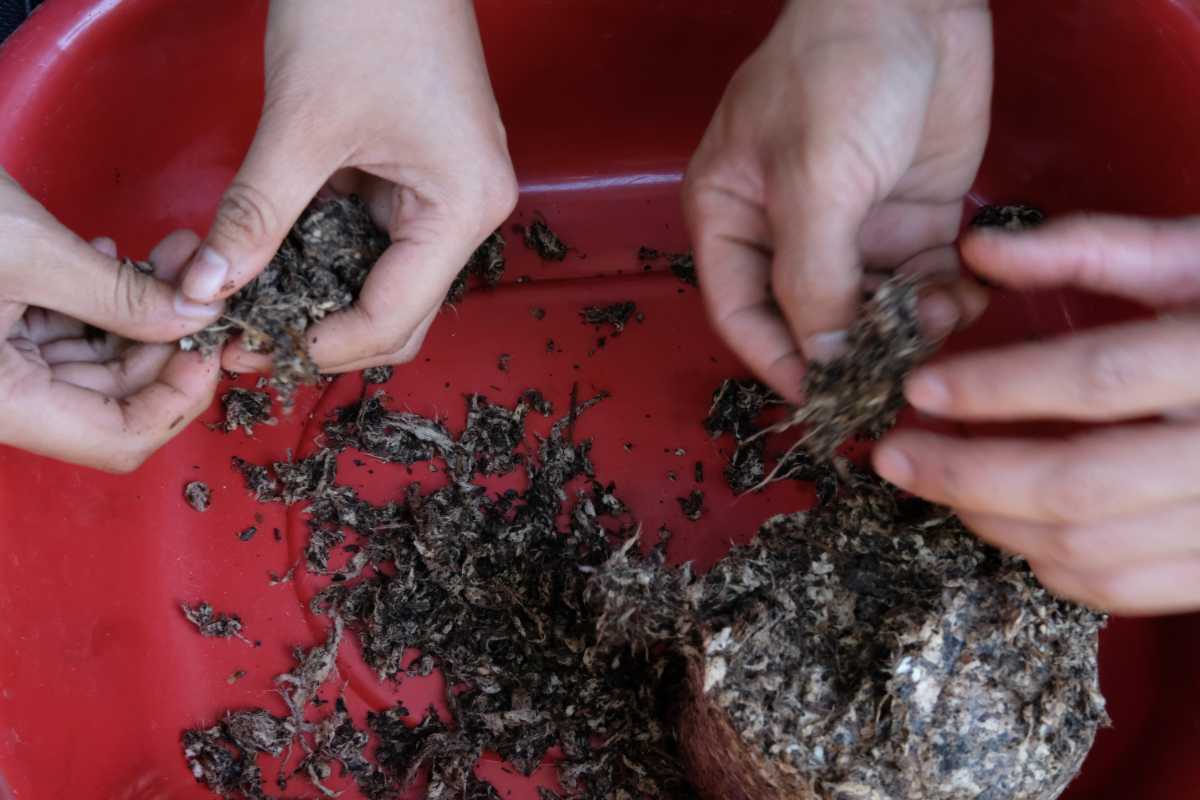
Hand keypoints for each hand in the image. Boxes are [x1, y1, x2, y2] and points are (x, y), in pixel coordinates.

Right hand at [0, 169, 221, 471]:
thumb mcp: (26, 249)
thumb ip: (118, 294)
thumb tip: (195, 318)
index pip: (117, 439)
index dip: (178, 399)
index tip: (209, 343)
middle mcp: (0, 393)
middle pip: (116, 400)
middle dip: (168, 345)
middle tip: (204, 286)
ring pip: (97, 361)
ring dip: (144, 314)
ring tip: (173, 255)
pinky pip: (67, 331)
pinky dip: (103, 299)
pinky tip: (121, 255)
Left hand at [178, 0, 517, 374]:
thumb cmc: (363, 11)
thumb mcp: (301, 124)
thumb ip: (256, 215)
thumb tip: (208, 288)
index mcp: (464, 206)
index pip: (396, 315)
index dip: (326, 346)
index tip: (255, 349)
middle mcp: (469, 210)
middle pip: (400, 311)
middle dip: (325, 333)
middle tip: (248, 339)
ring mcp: (446, 192)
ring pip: (382, 278)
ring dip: (320, 297)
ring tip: (250, 301)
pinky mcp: (418, 173)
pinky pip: (372, 237)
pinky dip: (324, 253)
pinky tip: (273, 255)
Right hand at [683, 0, 991, 399]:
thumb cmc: (837, 74)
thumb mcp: (813, 179)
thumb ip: (812, 277)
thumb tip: (821, 361)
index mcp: (731, 219)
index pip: (743, 315)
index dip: (778, 362)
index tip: (825, 398)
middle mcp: (785, 234)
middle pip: (810, 321)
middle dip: (852, 350)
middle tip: (899, 372)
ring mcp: (852, 228)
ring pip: (872, 310)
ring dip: (907, 328)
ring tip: (941, 318)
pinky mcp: (910, 218)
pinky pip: (923, 282)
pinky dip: (944, 298)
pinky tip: (968, 293)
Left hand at [874, 214, 1199, 614]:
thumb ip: (1093, 247)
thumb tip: (979, 249)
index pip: (1098, 381)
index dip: (998, 388)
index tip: (917, 388)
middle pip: (1080, 485)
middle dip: (967, 475)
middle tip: (893, 457)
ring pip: (1093, 549)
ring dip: (995, 522)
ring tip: (940, 485)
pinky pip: (1126, 591)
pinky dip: (1050, 567)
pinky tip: (1010, 527)